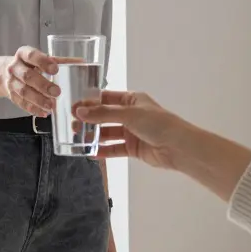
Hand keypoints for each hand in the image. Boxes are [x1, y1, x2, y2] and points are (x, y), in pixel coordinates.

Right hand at [0, 46, 59, 116]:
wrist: (4, 72)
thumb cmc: (29, 65)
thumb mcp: (40, 59)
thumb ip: (59, 61)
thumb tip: (82, 62)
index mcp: (23, 54)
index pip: (31, 56)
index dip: (42, 62)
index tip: (55, 69)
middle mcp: (15, 67)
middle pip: (27, 76)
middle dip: (42, 85)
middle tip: (57, 92)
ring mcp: (11, 82)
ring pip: (23, 91)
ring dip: (37, 99)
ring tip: (51, 105)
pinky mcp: (11, 96)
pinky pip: (21, 103)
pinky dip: (33, 109)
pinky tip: (44, 112)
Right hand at [74, 90, 189, 169]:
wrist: (177, 147)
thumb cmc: (157, 123)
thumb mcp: (128, 114)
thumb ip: (103, 114)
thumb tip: (80, 112)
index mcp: (132, 100)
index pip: (106, 98)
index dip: (90, 102)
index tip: (74, 106)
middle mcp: (131, 115)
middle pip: (105, 116)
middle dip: (89, 120)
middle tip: (72, 124)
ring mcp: (132, 132)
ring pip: (108, 133)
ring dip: (94, 135)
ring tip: (77, 138)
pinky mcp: (133, 148)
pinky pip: (114, 148)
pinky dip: (103, 150)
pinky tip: (90, 152)